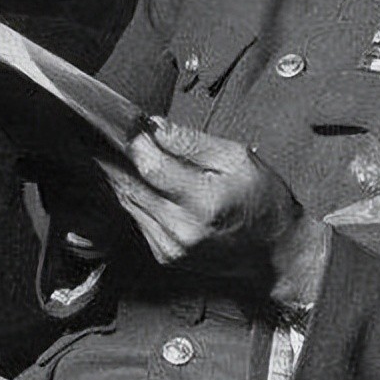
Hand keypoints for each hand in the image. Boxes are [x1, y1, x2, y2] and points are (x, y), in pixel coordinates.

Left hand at [94, 120, 301, 278]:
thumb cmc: (264, 203)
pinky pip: (137, 218)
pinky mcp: (165, 255)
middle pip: (131, 185)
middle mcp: (182, 229)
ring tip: (113, 150)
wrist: (276, 254)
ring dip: (119, 175)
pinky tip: (133, 178)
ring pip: (128, 202)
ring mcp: (171, 246)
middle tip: (102, 133)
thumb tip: (156, 127)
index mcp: (204, 202)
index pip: (152, 166)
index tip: (125, 124)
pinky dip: (132, 195)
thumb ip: (193, 143)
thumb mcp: (239, 159)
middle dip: (116, 156)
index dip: (134, 142)